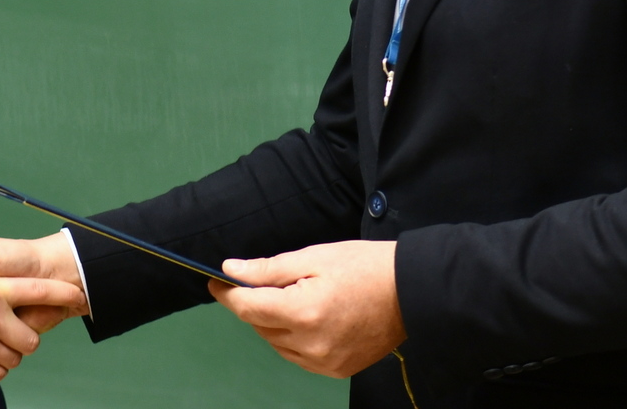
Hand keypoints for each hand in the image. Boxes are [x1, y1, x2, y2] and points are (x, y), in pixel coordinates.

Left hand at [209, 240, 404, 378]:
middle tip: (265, 280)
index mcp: (303, 312)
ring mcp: (324, 362)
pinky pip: (298, 356)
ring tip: (295, 296)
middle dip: (255, 303)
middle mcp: (310, 344)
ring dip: (273, 322)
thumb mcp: (314, 257)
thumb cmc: (364, 266)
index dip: (227, 294)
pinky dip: (293, 338)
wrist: (410, 292)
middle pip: (260, 325)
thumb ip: (269, 269)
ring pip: (277, 343)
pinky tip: (308, 317)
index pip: (248, 307)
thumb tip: (232, 271)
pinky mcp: (336, 370)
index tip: (215, 281)